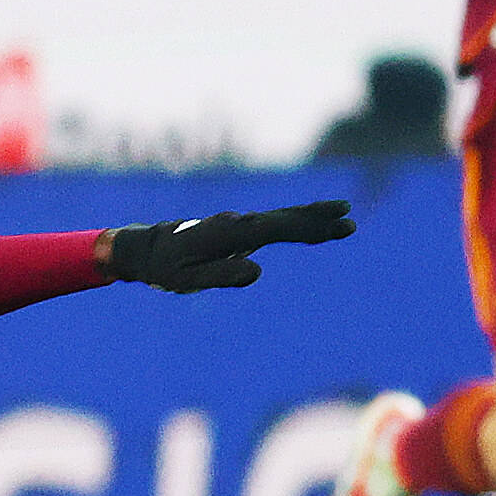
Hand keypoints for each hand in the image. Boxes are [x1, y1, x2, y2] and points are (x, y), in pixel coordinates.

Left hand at [99, 201, 353, 293]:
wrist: (144, 250)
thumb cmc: (165, 269)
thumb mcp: (187, 280)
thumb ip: (221, 275)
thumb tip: (257, 272)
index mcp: (229, 233)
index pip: (277, 229)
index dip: (309, 228)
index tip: (340, 227)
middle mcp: (236, 223)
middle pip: (283, 218)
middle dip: (317, 218)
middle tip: (350, 219)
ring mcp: (237, 224)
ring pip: (279, 218)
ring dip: (310, 216)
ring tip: (341, 215)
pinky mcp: (236, 230)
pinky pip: (271, 224)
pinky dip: (293, 221)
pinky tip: (308, 223)